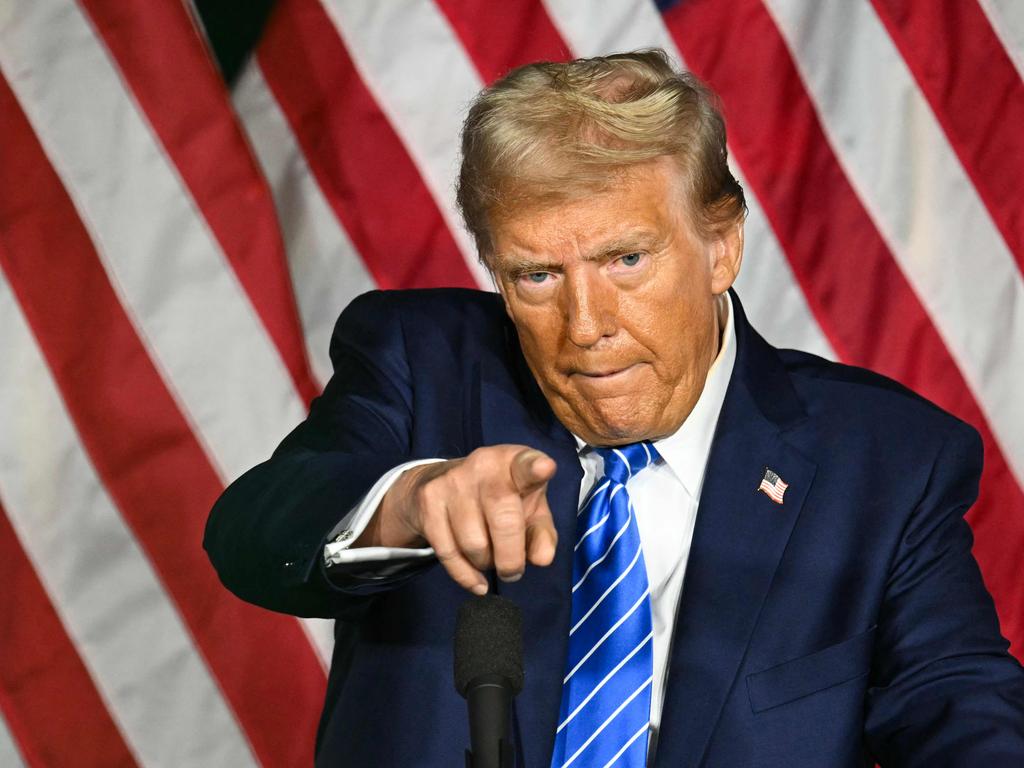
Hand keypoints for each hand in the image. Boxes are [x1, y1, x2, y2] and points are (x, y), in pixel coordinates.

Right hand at [356, 445, 557, 593]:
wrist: (438, 482)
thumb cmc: (499, 498)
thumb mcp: (529, 509)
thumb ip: (542, 533)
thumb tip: (542, 558)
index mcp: (514, 462)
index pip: (526, 464)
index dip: (535, 468)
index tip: (545, 468)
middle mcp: (483, 465)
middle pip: (503, 520)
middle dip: (511, 558)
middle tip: (513, 571)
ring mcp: (452, 482)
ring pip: (474, 544)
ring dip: (485, 564)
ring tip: (489, 558)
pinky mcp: (428, 501)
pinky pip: (448, 553)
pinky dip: (466, 575)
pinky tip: (477, 581)